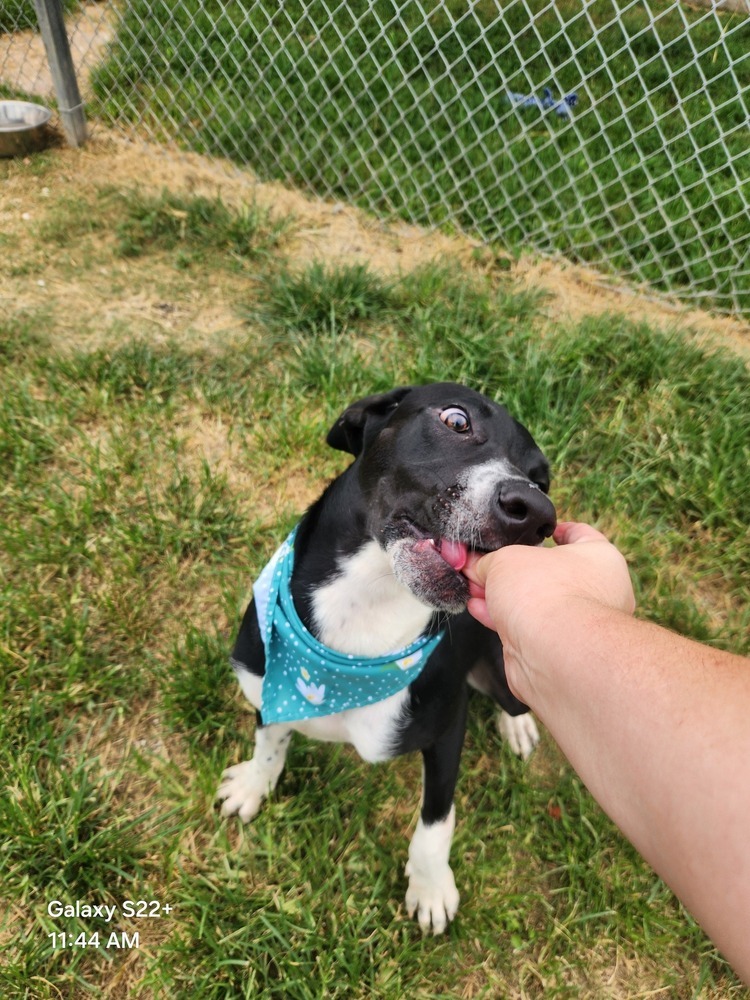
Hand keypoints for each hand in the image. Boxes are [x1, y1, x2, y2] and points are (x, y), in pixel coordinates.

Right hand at [463, 522, 635, 692]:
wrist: (553, 652)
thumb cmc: (546, 594)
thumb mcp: (507, 559)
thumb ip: (489, 560)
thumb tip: (474, 565)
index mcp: (599, 558)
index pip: (581, 535)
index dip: (559, 530)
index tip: (543, 530)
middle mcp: (595, 591)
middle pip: (549, 572)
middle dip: (514, 569)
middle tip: (486, 563)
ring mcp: (576, 623)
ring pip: (534, 603)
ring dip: (502, 596)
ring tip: (473, 586)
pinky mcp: (555, 648)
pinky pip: (525, 627)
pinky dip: (501, 618)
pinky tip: (477, 608)